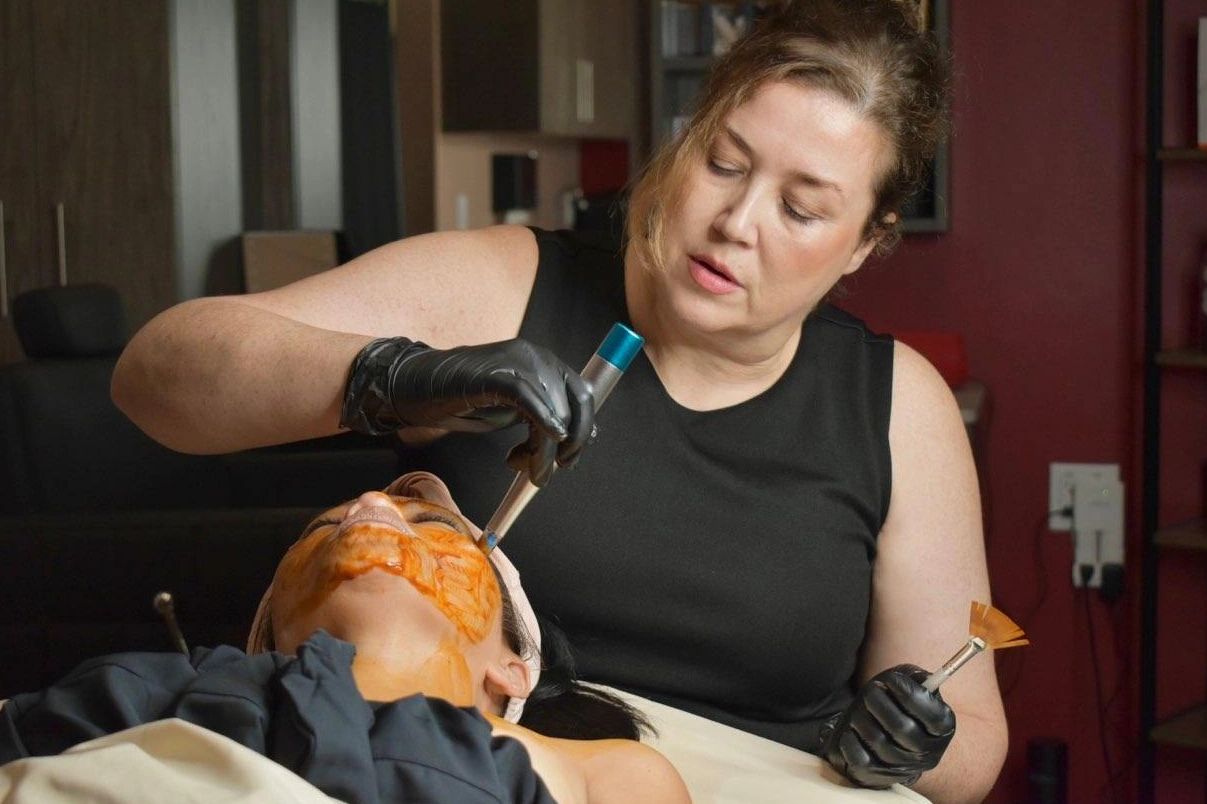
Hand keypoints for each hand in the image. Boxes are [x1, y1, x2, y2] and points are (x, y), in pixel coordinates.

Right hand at [342, 337, 593, 485]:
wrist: (419, 388)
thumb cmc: (466, 401)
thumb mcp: (514, 412)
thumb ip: (543, 420)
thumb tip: (576, 438)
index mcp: (546, 364)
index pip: (582, 397)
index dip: (583, 430)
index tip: (568, 459)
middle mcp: (537, 357)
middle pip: (571, 405)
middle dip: (564, 446)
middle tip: (545, 472)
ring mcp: (517, 361)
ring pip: (550, 409)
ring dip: (543, 449)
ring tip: (524, 470)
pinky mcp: (495, 373)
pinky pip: (528, 397)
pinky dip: (542, 419)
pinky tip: (542, 440)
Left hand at [819, 664, 954, 788]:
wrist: (886, 740)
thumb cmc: (899, 706)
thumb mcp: (913, 686)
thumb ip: (918, 678)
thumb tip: (919, 679)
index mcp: (943, 729)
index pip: (934, 716)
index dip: (909, 694)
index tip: (891, 679)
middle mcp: (926, 753)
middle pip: (902, 727)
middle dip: (880, 702)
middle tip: (872, 689)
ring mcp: (901, 767)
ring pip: (877, 739)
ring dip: (862, 716)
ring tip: (862, 708)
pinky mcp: (875, 776)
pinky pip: (858, 756)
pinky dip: (850, 738)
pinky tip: (854, 729)